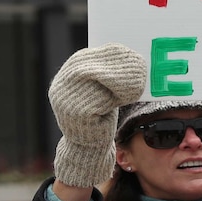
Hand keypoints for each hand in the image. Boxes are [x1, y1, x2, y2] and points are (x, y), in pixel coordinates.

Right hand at [48, 43, 146, 186]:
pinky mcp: (77, 115)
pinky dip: (116, 97)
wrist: (88, 147)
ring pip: (96, 82)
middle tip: (140, 66)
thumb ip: (103, 74)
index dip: (108, 54)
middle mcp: (61, 88)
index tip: (130, 53)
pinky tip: (126, 99)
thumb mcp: (100, 90)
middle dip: (117, 66)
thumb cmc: (99, 116)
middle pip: (90, 68)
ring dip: (120, 81)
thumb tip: (127, 54)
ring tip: (136, 84)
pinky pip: (101, 100)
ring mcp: (65, 101)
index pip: (84, 57)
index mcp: (64, 78)